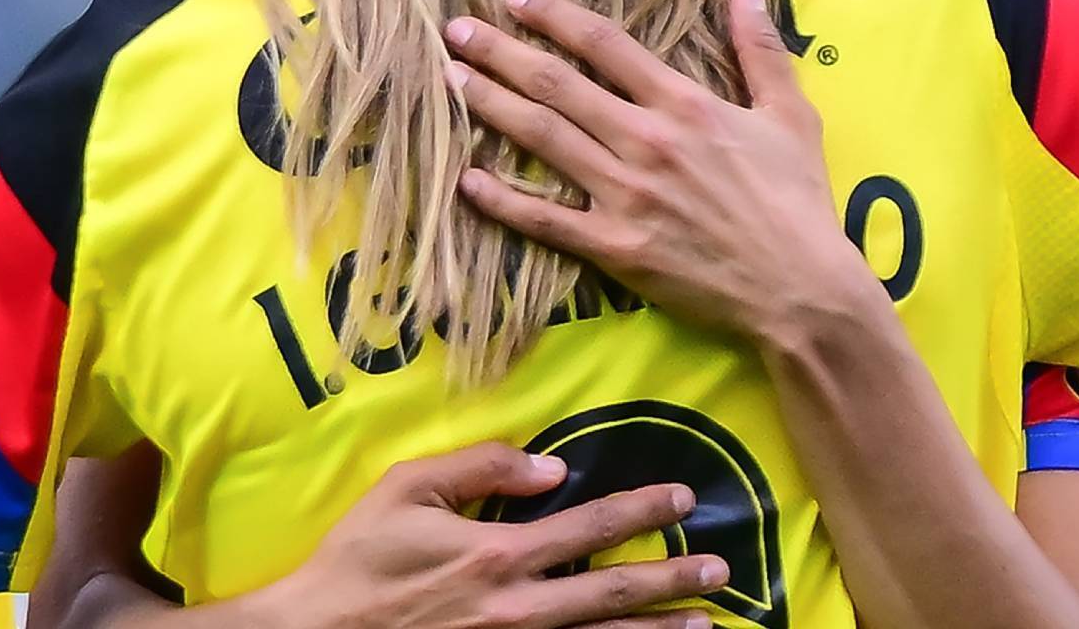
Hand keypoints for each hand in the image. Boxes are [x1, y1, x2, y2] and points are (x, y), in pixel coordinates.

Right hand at [273, 442, 723, 628]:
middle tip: (721, 571)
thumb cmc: (357, 559)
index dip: (642, 511)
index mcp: (499, 554)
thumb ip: (481, 467)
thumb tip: (552, 465)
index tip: (683, 500)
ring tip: (708, 626)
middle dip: (672, 579)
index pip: (590, 525)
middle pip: (613, 591)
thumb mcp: (407, 489)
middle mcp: (518, 609)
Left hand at [442, 0, 872, 343]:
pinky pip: (546, 220)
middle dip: (500, 52)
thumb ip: (761, 47)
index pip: (605, 43)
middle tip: (454, 29)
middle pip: (557, 84)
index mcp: (685, 103)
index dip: (555, 15)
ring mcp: (626, 195)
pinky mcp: (616, 247)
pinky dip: (503, 200)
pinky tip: (466, 180)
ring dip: (491, 105)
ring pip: (543, 138)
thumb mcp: (791, 114)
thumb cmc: (799, 201)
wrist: (802, 290)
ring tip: (450, 80)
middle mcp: (647, 140)